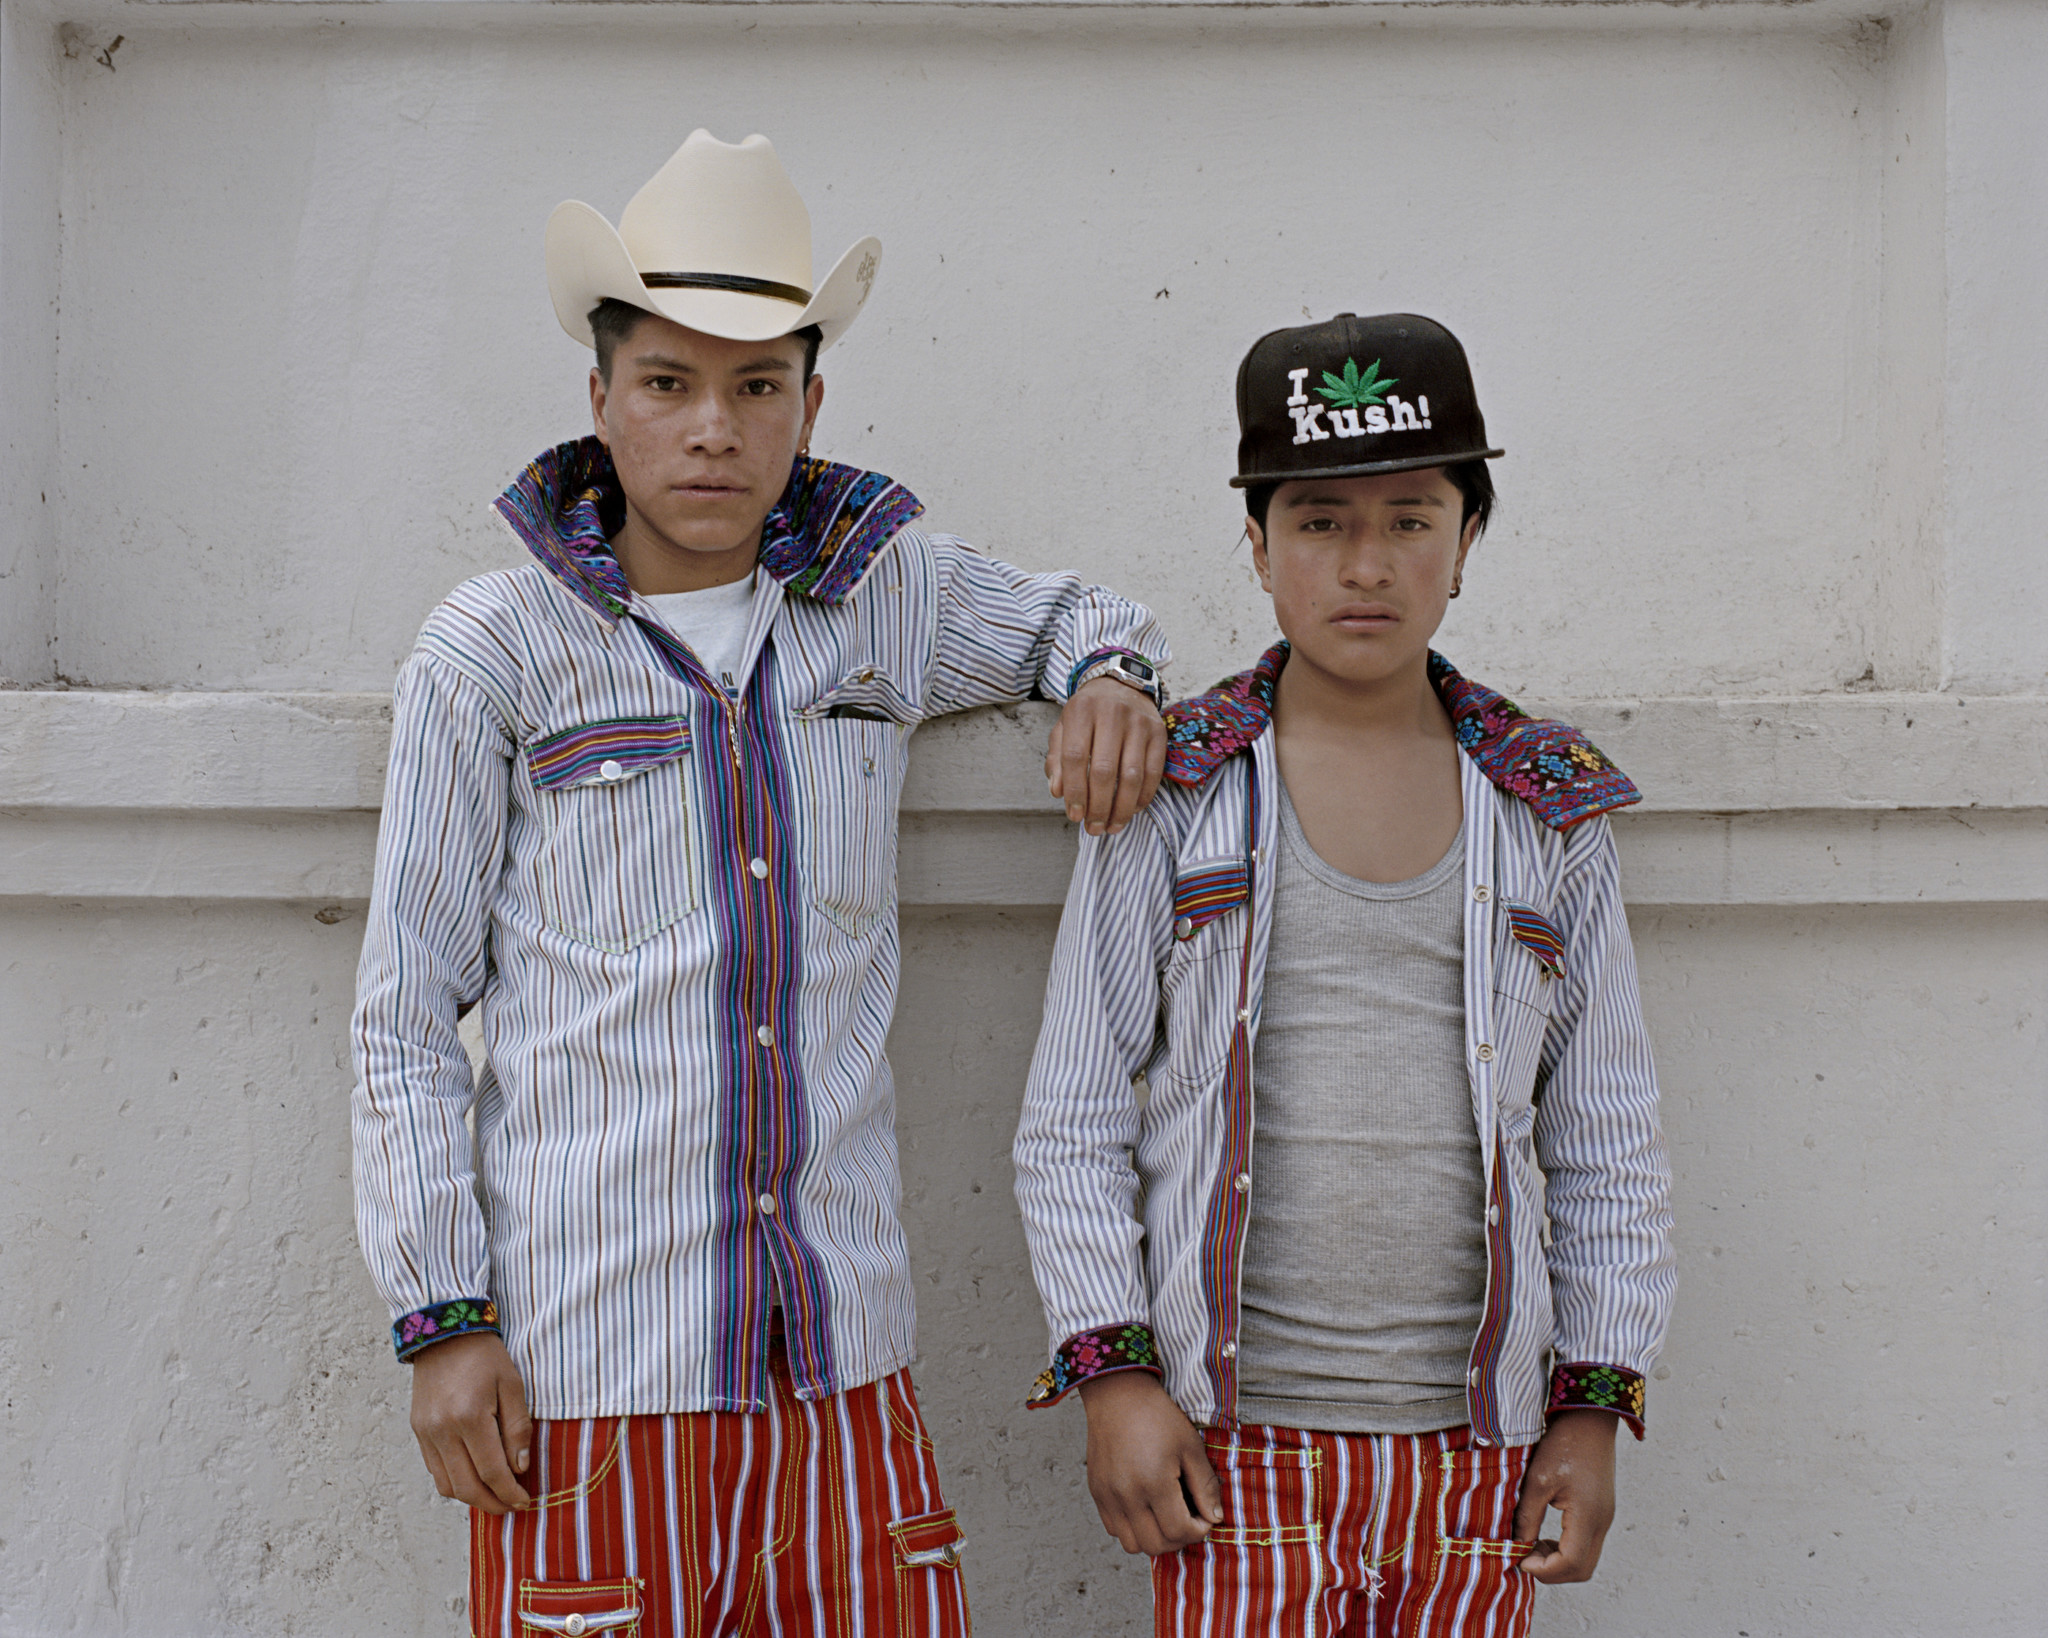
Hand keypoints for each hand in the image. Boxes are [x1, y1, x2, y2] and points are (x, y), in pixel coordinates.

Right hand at [409, 1331, 532, 1514]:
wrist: (445, 1333)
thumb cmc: (485, 1356)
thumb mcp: (512, 1385)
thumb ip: (517, 1428)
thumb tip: (520, 1467)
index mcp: (469, 1416)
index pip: (491, 1471)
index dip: (509, 1493)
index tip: (525, 1501)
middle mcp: (443, 1430)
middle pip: (466, 1487)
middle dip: (492, 1504)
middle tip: (512, 1507)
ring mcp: (426, 1433)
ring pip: (447, 1485)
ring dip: (472, 1498)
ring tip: (495, 1497)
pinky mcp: (418, 1431)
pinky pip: (434, 1470)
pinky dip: (454, 1483)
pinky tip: (474, 1479)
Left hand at [1046, 679, 1166, 836]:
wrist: (1121, 684)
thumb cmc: (1088, 713)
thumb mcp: (1064, 728)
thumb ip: (1057, 759)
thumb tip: (1058, 791)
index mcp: (1081, 712)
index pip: (1076, 758)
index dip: (1075, 791)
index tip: (1074, 815)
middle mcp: (1111, 713)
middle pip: (1105, 771)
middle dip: (1099, 807)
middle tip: (1094, 828)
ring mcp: (1138, 723)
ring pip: (1132, 776)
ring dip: (1122, 808)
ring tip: (1112, 826)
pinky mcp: (1159, 732)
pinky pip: (1153, 772)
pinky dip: (1143, 797)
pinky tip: (1132, 810)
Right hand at [1077, 1370, 1221, 1555]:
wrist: (1117, 1395)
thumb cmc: (1157, 1416)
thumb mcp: (1190, 1446)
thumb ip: (1205, 1486)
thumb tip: (1215, 1518)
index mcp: (1154, 1482)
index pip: (1180, 1531)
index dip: (1199, 1530)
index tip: (1205, 1517)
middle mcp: (1127, 1495)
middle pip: (1156, 1545)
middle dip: (1179, 1539)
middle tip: (1188, 1519)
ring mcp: (1108, 1496)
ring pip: (1132, 1545)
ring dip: (1154, 1539)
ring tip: (1166, 1517)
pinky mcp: (1096, 1492)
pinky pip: (1114, 1529)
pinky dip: (1132, 1529)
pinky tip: (1145, 1508)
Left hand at [1512, 1409, 1618, 1582]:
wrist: (1589, 1418)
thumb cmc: (1564, 1444)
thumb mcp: (1538, 1480)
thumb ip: (1528, 1516)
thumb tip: (1516, 1544)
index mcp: (1588, 1517)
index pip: (1570, 1563)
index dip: (1544, 1569)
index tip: (1520, 1559)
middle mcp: (1602, 1523)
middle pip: (1582, 1569)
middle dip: (1552, 1571)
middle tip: (1524, 1557)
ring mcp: (1604, 1518)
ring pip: (1586, 1560)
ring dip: (1559, 1562)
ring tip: (1531, 1544)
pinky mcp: (1601, 1511)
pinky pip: (1587, 1544)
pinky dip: (1566, 1550)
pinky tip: (1544, 1535)